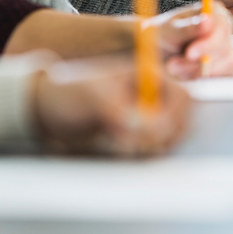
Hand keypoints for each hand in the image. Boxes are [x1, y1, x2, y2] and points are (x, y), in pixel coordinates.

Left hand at [31, 57, 190, 156]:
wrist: (50, 110)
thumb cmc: (69, 93)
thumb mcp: (92, 96)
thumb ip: (120, 111)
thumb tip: (147, 131)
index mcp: (148, 76)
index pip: (181, 96)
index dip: (177, 117)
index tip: (159, 134)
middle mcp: (153, 99)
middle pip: (181, 122)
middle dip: (167, 137)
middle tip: (141, 146)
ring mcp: (147, 120)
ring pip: (169, 141)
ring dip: (153, 149)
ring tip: (122, 146)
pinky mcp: (138, 139)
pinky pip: (153, 153)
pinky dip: (142, 157)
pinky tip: (120, 151)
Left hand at [143, 2, 232, 79]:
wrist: (156, 54)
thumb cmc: (162, 36)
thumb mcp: (169, 30)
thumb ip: (187, 27)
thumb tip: (206, 21)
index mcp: (214, 12)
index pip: (221, 26)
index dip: (208, 43)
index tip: (189, 54)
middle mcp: (224, 30)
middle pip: (224, 48)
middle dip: (198, 61)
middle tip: (173, 65)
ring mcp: (227, 50)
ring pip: (225, 65)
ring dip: (196, 71)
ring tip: (174, 68)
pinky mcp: (225, 68)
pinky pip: (221, 77)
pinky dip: (201, 79)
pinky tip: (184, 75)